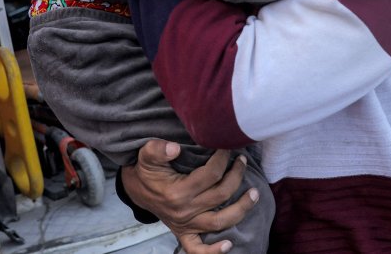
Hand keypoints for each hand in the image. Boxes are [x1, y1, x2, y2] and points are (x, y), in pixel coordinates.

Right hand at [120, 140, 256, 253]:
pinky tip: (229, 245)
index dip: (222, 158)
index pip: (210, 174)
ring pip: (220, 222)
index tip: (228, 147)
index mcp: (177, 192)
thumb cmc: (146, 171)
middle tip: (242, 161)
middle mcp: (184, 211)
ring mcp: (186, 225)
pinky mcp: (184, 234)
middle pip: (221, 195)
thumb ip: (158, 149)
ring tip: (254, 193)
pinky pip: (198, 249)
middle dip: (236, 176)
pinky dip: (213, 251)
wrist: (136, 189)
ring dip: (241, 209)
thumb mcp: (147, 155)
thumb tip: (175, 147)